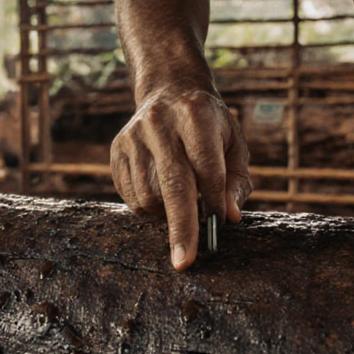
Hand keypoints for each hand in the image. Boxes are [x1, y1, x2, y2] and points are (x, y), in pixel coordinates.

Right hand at [111, 87, 251, 269]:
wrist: (169, 90)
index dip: (213, 200)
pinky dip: (149, 208)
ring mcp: (133, 137)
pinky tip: (162, 194)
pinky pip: (131, 196)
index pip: (206, 167)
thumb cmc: (209, 125)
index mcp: (195, 115)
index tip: (218, 228)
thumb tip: (227, 216)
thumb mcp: (233, 143)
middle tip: (185, 263)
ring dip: (167, 215)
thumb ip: (236, 181)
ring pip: (148, 196)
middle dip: (180, 227)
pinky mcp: (117, 150)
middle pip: (172, 186)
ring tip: (181, 203)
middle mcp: (160, 123)